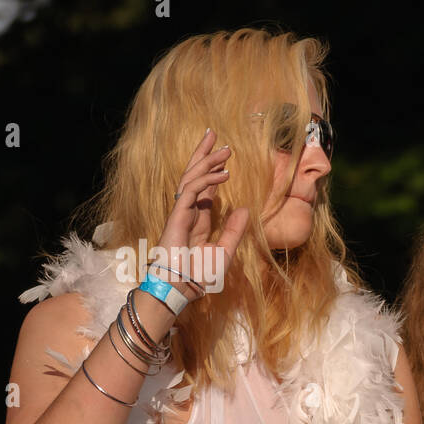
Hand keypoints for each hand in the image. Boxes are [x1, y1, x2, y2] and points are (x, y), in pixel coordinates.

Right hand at [156, 130, 249, 299]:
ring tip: (225, 148)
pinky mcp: (177, 215)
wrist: (182, 289)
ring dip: (208, 161)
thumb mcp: (225, 251)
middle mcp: (188, 211)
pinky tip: (224, 174)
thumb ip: (234, 230)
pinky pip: (192, 190)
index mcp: (198, 219)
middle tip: (214, 134)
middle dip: (204, 154)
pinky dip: (208, 180)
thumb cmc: (199, 276)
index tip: (224, 155)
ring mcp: (181, 212)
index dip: (213, 170)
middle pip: (194, 175)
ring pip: (193, 178)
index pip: (205, 187)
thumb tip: (245, 209)